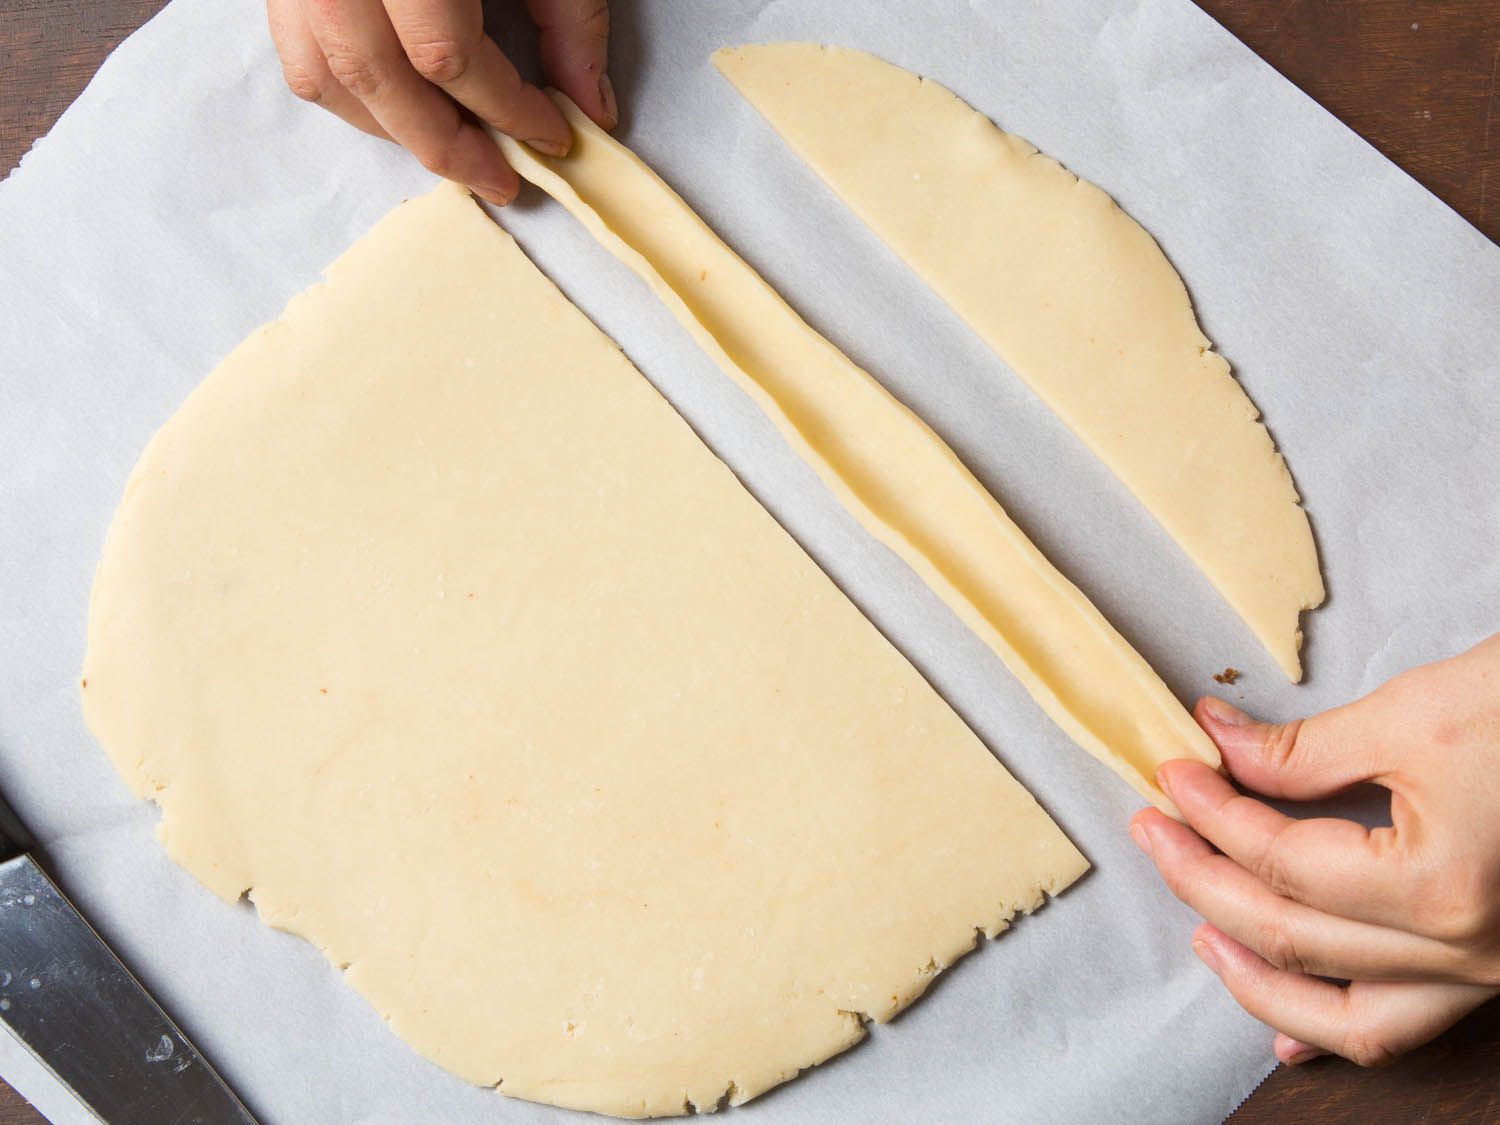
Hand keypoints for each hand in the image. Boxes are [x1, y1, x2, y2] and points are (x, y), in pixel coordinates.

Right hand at [267, 0, 615, 204]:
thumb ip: (571, 19)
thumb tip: (588, 106)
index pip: (449, 56)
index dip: (506, 109)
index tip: (551, 135)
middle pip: (380, 82)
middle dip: (447, 145)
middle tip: (501, 179)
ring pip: (326, 75)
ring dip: (391, 130)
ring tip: (451, 149)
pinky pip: (297, 49)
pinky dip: (347, 94)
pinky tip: (397, 107)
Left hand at [1132, 635, 1499, 1066]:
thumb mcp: (1418, 713)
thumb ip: (1306, 748)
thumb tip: (1219, 746)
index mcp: (1441, 885)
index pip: (1280, 860)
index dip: (1211, 812)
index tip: (1172, 770)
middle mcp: (1466, 949)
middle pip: (1291, 934)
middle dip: (1202, 878)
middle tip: (1152, 828)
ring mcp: (1488, 970)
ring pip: (1348, 1018)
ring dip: (1257, 980)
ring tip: (1199, 931)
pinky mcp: (1498, 967)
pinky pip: (1409, 1025)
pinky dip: (1337, 1030)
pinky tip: (1289, 1036)